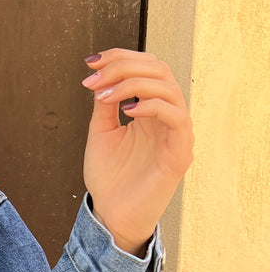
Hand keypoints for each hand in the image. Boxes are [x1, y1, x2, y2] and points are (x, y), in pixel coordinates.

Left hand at [80, 48, 192, 254]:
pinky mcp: (180, 152)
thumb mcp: (100, 132)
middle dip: (123, 66)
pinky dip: (151, 105)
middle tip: (94, 78)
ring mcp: (176, 133)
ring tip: (104, 95)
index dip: (120, 57)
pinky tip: (126, 110)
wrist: (111, 214)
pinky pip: (176, 117)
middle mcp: (167, 116)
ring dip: (132, 83)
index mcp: (150, 109)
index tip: (90, 61)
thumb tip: (102, 75)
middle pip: (159, 69)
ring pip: (169, 87)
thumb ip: (105, 104)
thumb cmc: (109, 177)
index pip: (146, 67)